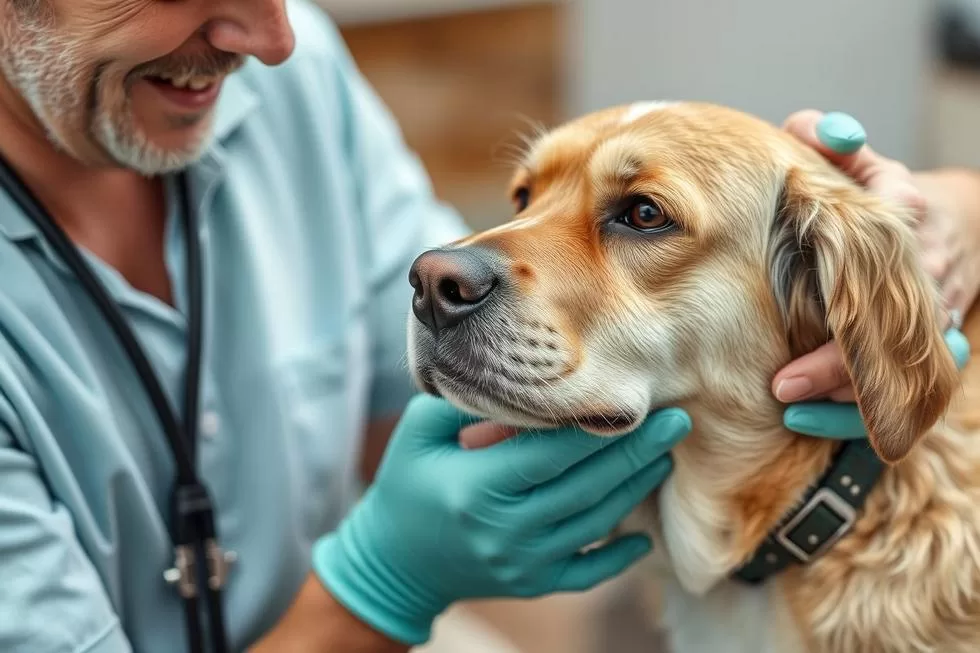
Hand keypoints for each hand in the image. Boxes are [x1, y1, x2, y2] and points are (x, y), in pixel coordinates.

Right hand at [312, 394, 690, 644]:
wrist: (393, 561)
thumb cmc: (405, 484)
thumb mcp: (419, 433)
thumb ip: (469, 404)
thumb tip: (522, 376)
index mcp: (478, 486)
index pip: (554, 451)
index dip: (601, 426)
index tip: (639, 402)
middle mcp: (505, 529)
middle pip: (587, 486)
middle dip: (637, 451)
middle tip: (677, 421)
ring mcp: (522, 562)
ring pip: (595, 524)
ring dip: (635, 490)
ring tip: (662, 457)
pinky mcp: (531, 585)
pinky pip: (587, 573)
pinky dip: (619, 556)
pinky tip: (644, 535)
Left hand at [774, 110, 972, 437]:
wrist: (952, 224)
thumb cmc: (882, 192)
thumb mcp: (860, 160)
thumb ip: (827, 138)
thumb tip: (807, 129)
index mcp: (907, 220)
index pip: (878, 267)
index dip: (843, 295)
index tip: (791, 316)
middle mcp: (924, 272)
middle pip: (888, 333)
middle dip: (835, 367)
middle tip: (779, 387)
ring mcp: (933, 315)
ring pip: (901, 372)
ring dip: (847, 400)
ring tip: (789, 412)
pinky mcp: (933, 346)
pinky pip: (906, 391)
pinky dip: (862, 414)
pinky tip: (809, 423)